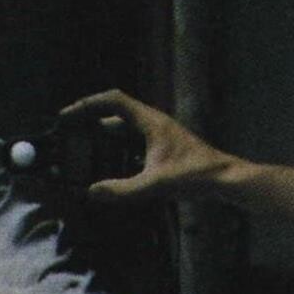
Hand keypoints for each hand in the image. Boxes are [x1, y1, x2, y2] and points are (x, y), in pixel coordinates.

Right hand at [66, 89, 227, 202]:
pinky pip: (133, 142)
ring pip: (124, 129)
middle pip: (115, 114)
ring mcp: (159, 135)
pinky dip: (118, 149)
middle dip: (90, 122)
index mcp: (151, 121)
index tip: (67, 116)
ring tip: (84, 151)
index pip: (113, 100)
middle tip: (70, 135)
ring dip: (104, 137)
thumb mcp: (155, 184)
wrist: (226, 179)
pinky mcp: (163, 148)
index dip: (87, 104)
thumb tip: (92, 192)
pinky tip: (110, 166)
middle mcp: (154, 123)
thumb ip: (122, 190)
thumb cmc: (196, 176)